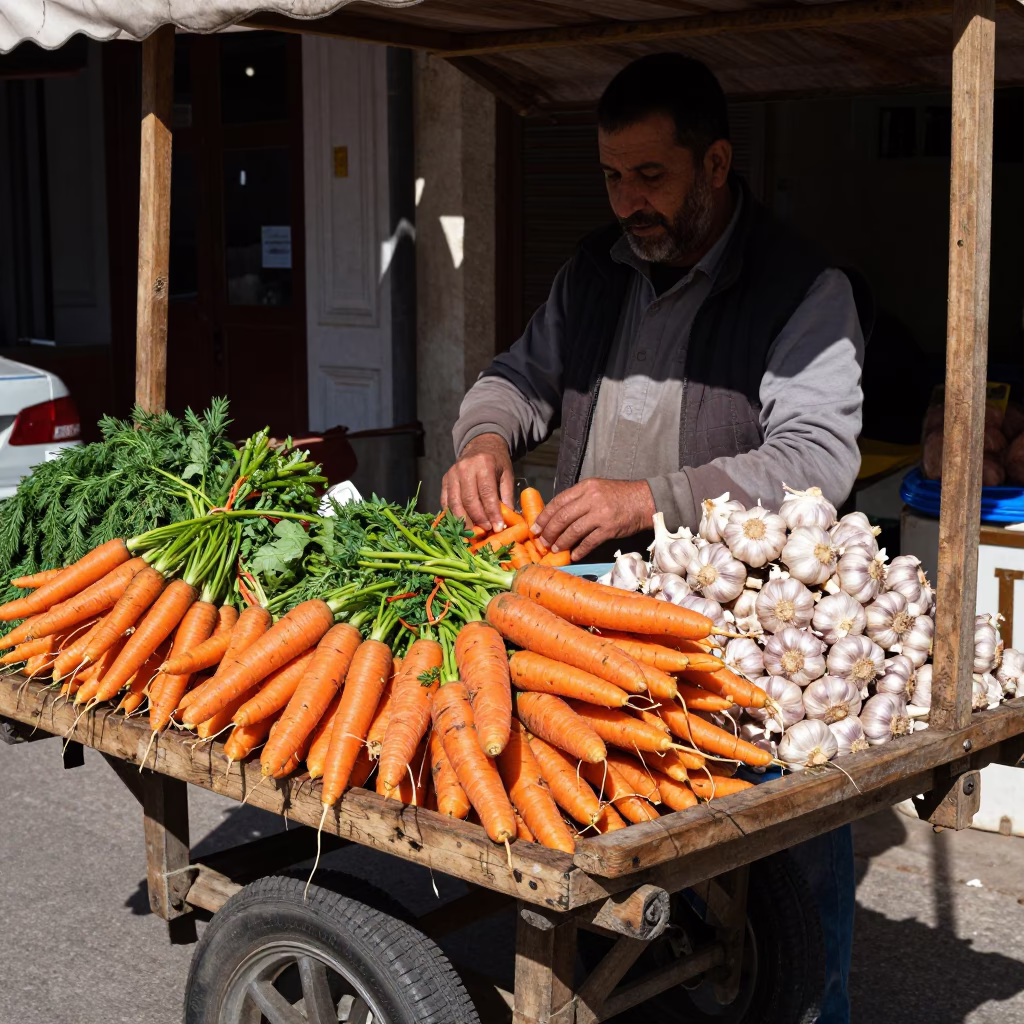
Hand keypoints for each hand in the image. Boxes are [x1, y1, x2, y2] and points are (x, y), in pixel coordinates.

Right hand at [440, 433, 514, 532]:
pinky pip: (445, 501)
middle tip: (486, 530)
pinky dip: (452, 514)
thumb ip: (507, 495)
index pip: (487, 493)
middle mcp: (465, 468)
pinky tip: (460, 523)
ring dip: (463, 520)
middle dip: (478, 518)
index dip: (492, 512)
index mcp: (484, 465)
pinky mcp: (445, 480)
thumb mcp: (507, 474)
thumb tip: (507, 518)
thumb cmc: (496, 462)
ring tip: (473, 532)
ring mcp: (452, 474)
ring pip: (455, 502)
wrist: (480, 445)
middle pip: (469, 499)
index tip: (497, 527)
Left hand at [532, 478, 655, 561]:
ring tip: (555, 549)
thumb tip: (557, 515)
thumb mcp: (597, 489)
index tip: (536, 527)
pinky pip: (589, 542)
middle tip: (542, 542)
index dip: (544, 516)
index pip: (558, 502)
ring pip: (573, 531)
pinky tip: (573, 556)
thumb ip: (578, 499)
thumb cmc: (619, 496)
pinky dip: (580, 550)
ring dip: (562, 542)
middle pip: (562, 517)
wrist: (645, 500)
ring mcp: (601, 514)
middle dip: (549, 531)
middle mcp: (591, 499)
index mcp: (585, 487)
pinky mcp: (609, 528)